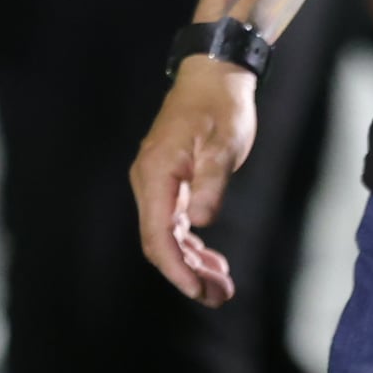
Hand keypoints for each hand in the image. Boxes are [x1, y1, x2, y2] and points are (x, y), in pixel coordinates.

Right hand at [129, 56, 256, 305]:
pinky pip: (175, 223)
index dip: (176, 267)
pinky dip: (192, 244)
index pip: (158, 235)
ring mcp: (157, 184)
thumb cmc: (220, 107)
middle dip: (188, 273)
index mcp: (157, 175)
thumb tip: (198, 221)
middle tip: (219, 296)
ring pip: (168, 236)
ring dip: (193, 263)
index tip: (198, 289)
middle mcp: (149, 183)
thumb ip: (211, 183)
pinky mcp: (170, 183)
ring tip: (220, 287)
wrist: (214, 77)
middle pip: (161, 242)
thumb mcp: (223, 144)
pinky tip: (212, 261)